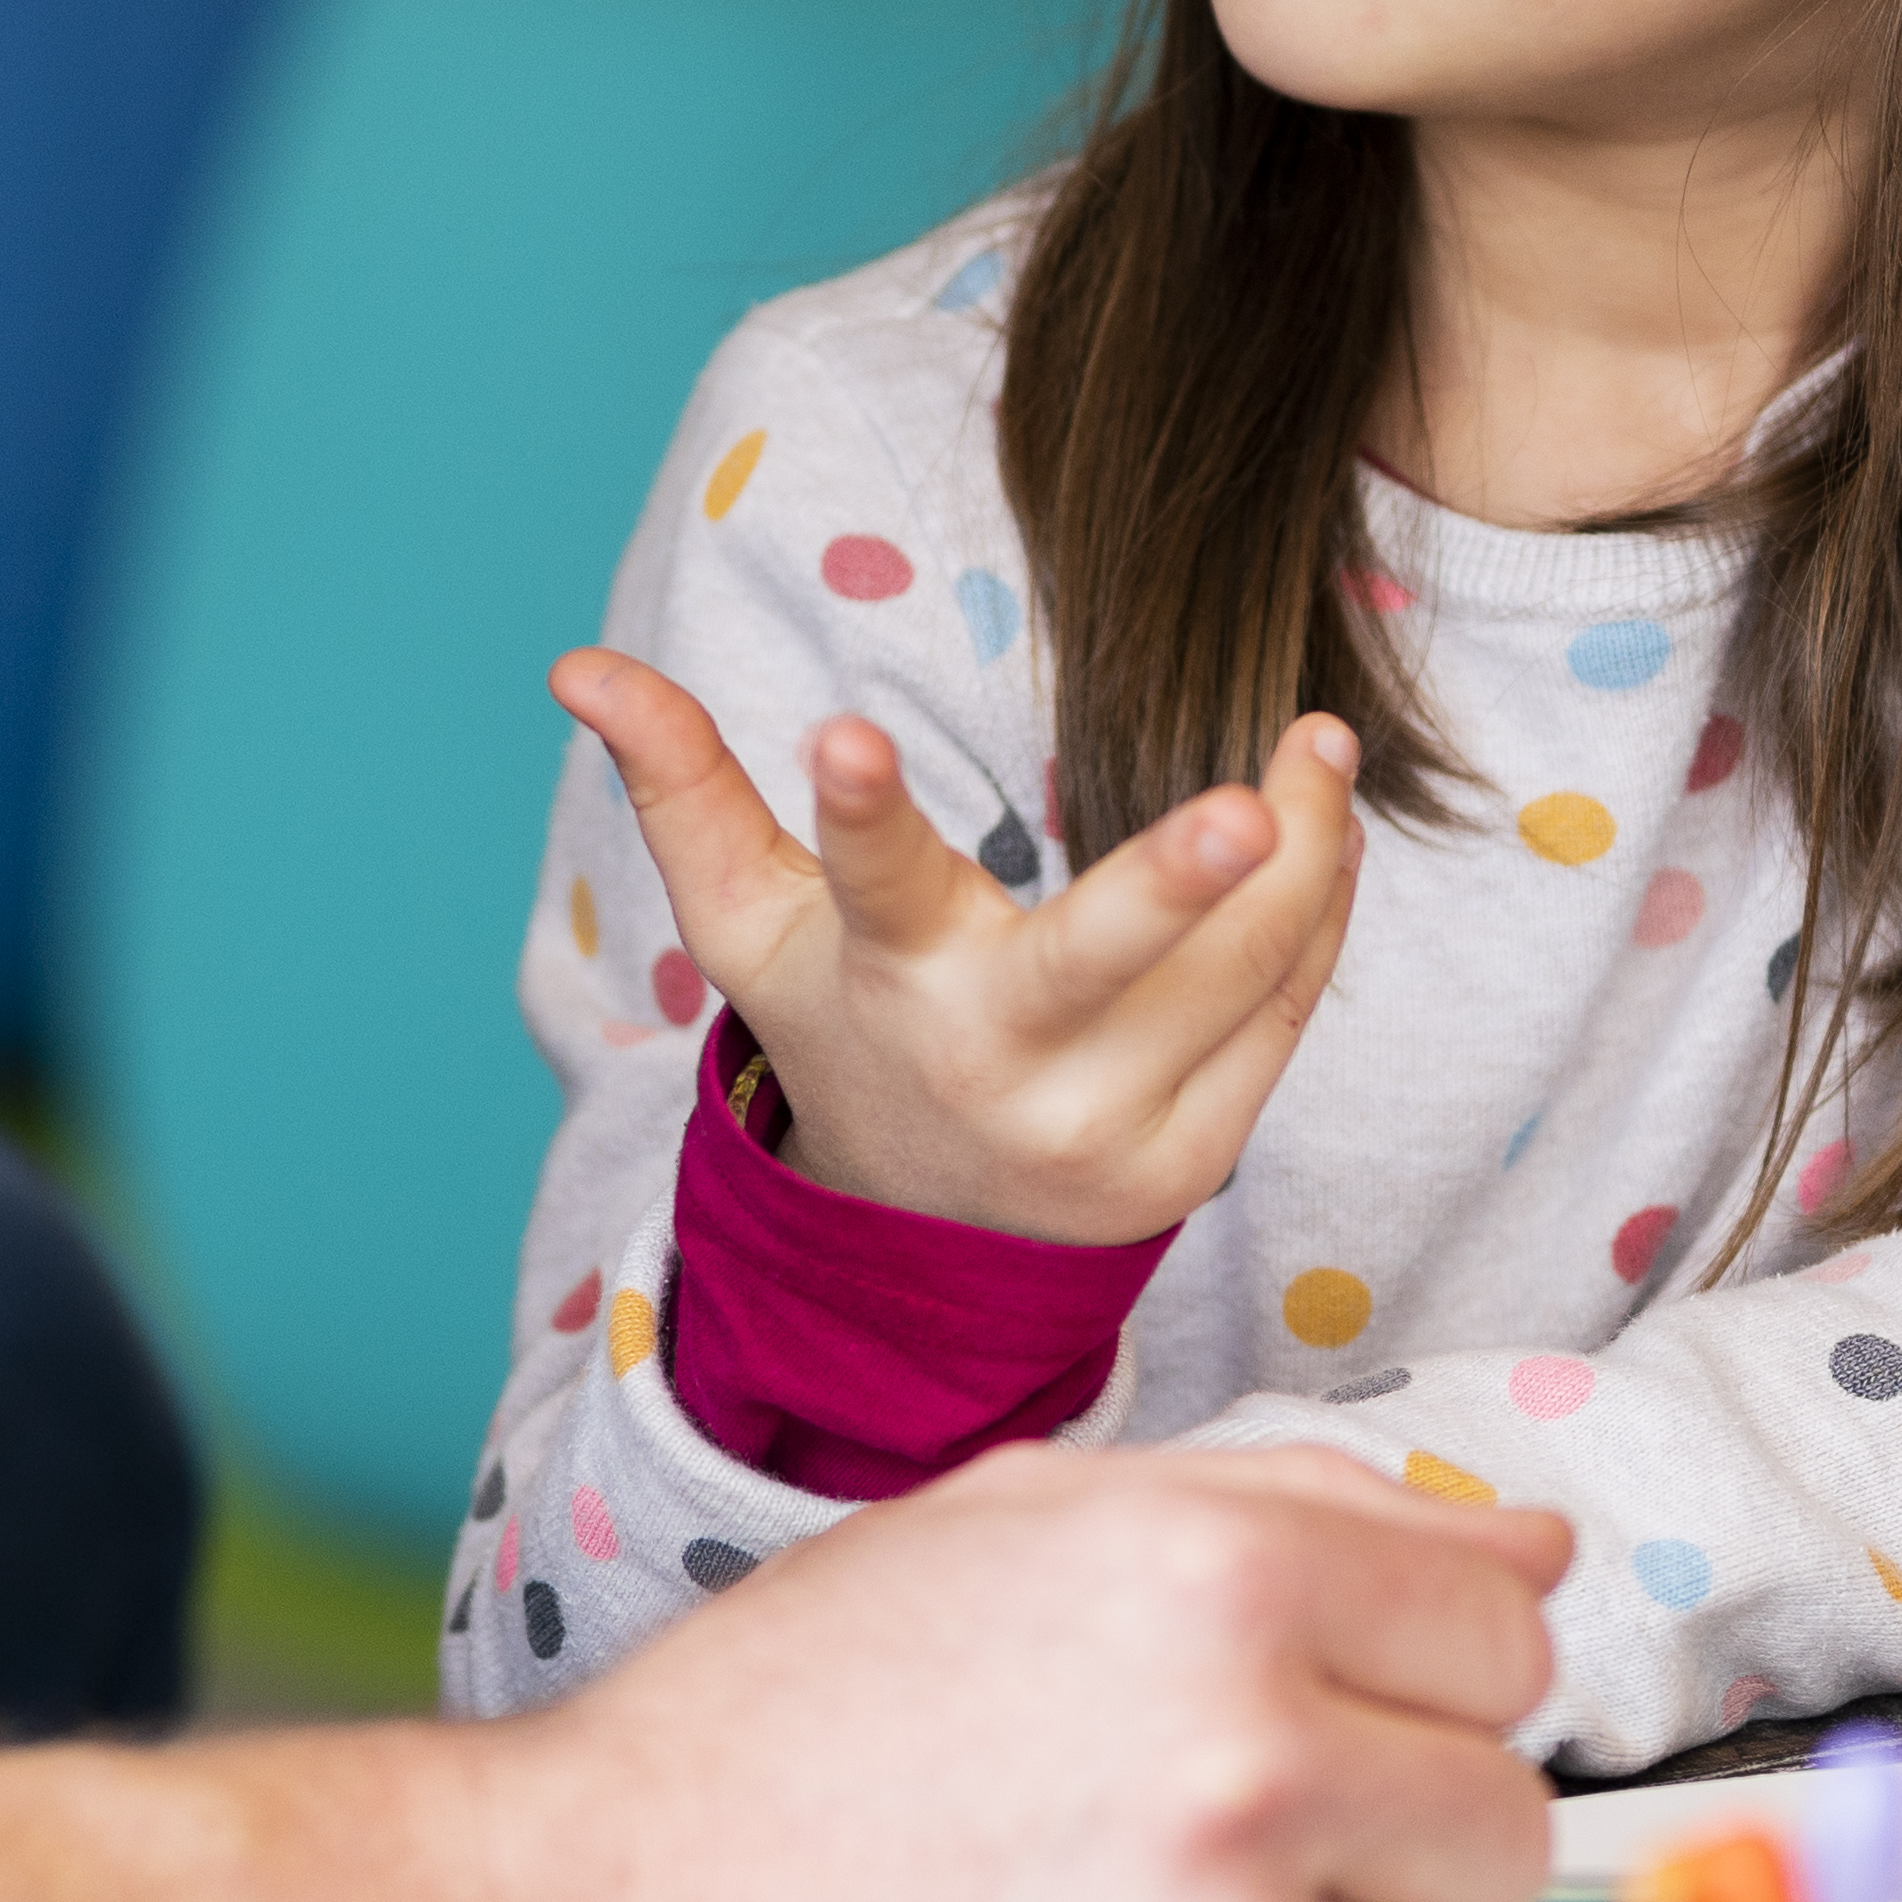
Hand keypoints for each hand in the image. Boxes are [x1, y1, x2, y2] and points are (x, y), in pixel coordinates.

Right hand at [540, 1444, 1567, 1901]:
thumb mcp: (1020, 1530)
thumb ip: (1304, 1511)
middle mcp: (1248, 1773)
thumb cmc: (790, 1728)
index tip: (1333, 1709)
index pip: (1510, 1635)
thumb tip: (1533, 1546)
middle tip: (1218, 1839)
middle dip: (1392, 1835)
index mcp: (1219, 1584)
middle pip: (1504, 1826)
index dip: (1421, 1676)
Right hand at [551, 647, 1360, 1244]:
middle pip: (1098, 964)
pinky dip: (1314, 914)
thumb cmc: (846, 1023)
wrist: (928, 1236)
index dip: (853, 813)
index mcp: (889, 980)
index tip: (842, 737)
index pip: (867, 886)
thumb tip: (574, 665)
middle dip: (1175, 884)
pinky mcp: (1192, 1160)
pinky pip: (1281, 1014)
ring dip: (1300, 849)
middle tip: (1250, 801)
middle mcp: (999, 1061)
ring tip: (1318, 741)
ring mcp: (1105, 1124)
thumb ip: (681, 788)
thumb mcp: (749, 924)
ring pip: (1235, 971)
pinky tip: (1327, 829)